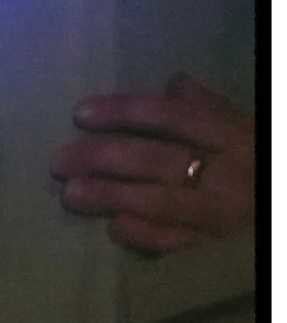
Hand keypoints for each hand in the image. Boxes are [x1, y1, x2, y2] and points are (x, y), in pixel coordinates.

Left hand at [51, 74, 255, 254]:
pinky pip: (175, 240)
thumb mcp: (235, 120)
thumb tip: (171, 83)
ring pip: (161, 201)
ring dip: (112, 196)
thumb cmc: (249, 151)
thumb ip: (201, 103)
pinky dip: (144, 234)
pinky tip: (113, 226)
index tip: (80, 114)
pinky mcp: (211, 240)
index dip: (125, 113)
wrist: (279, 194)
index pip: (172, 116)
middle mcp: (226, 171)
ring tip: (71, 194)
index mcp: (230, 133)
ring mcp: (219, 209)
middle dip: (104, 158)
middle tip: (59, 160)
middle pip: (158, 159)